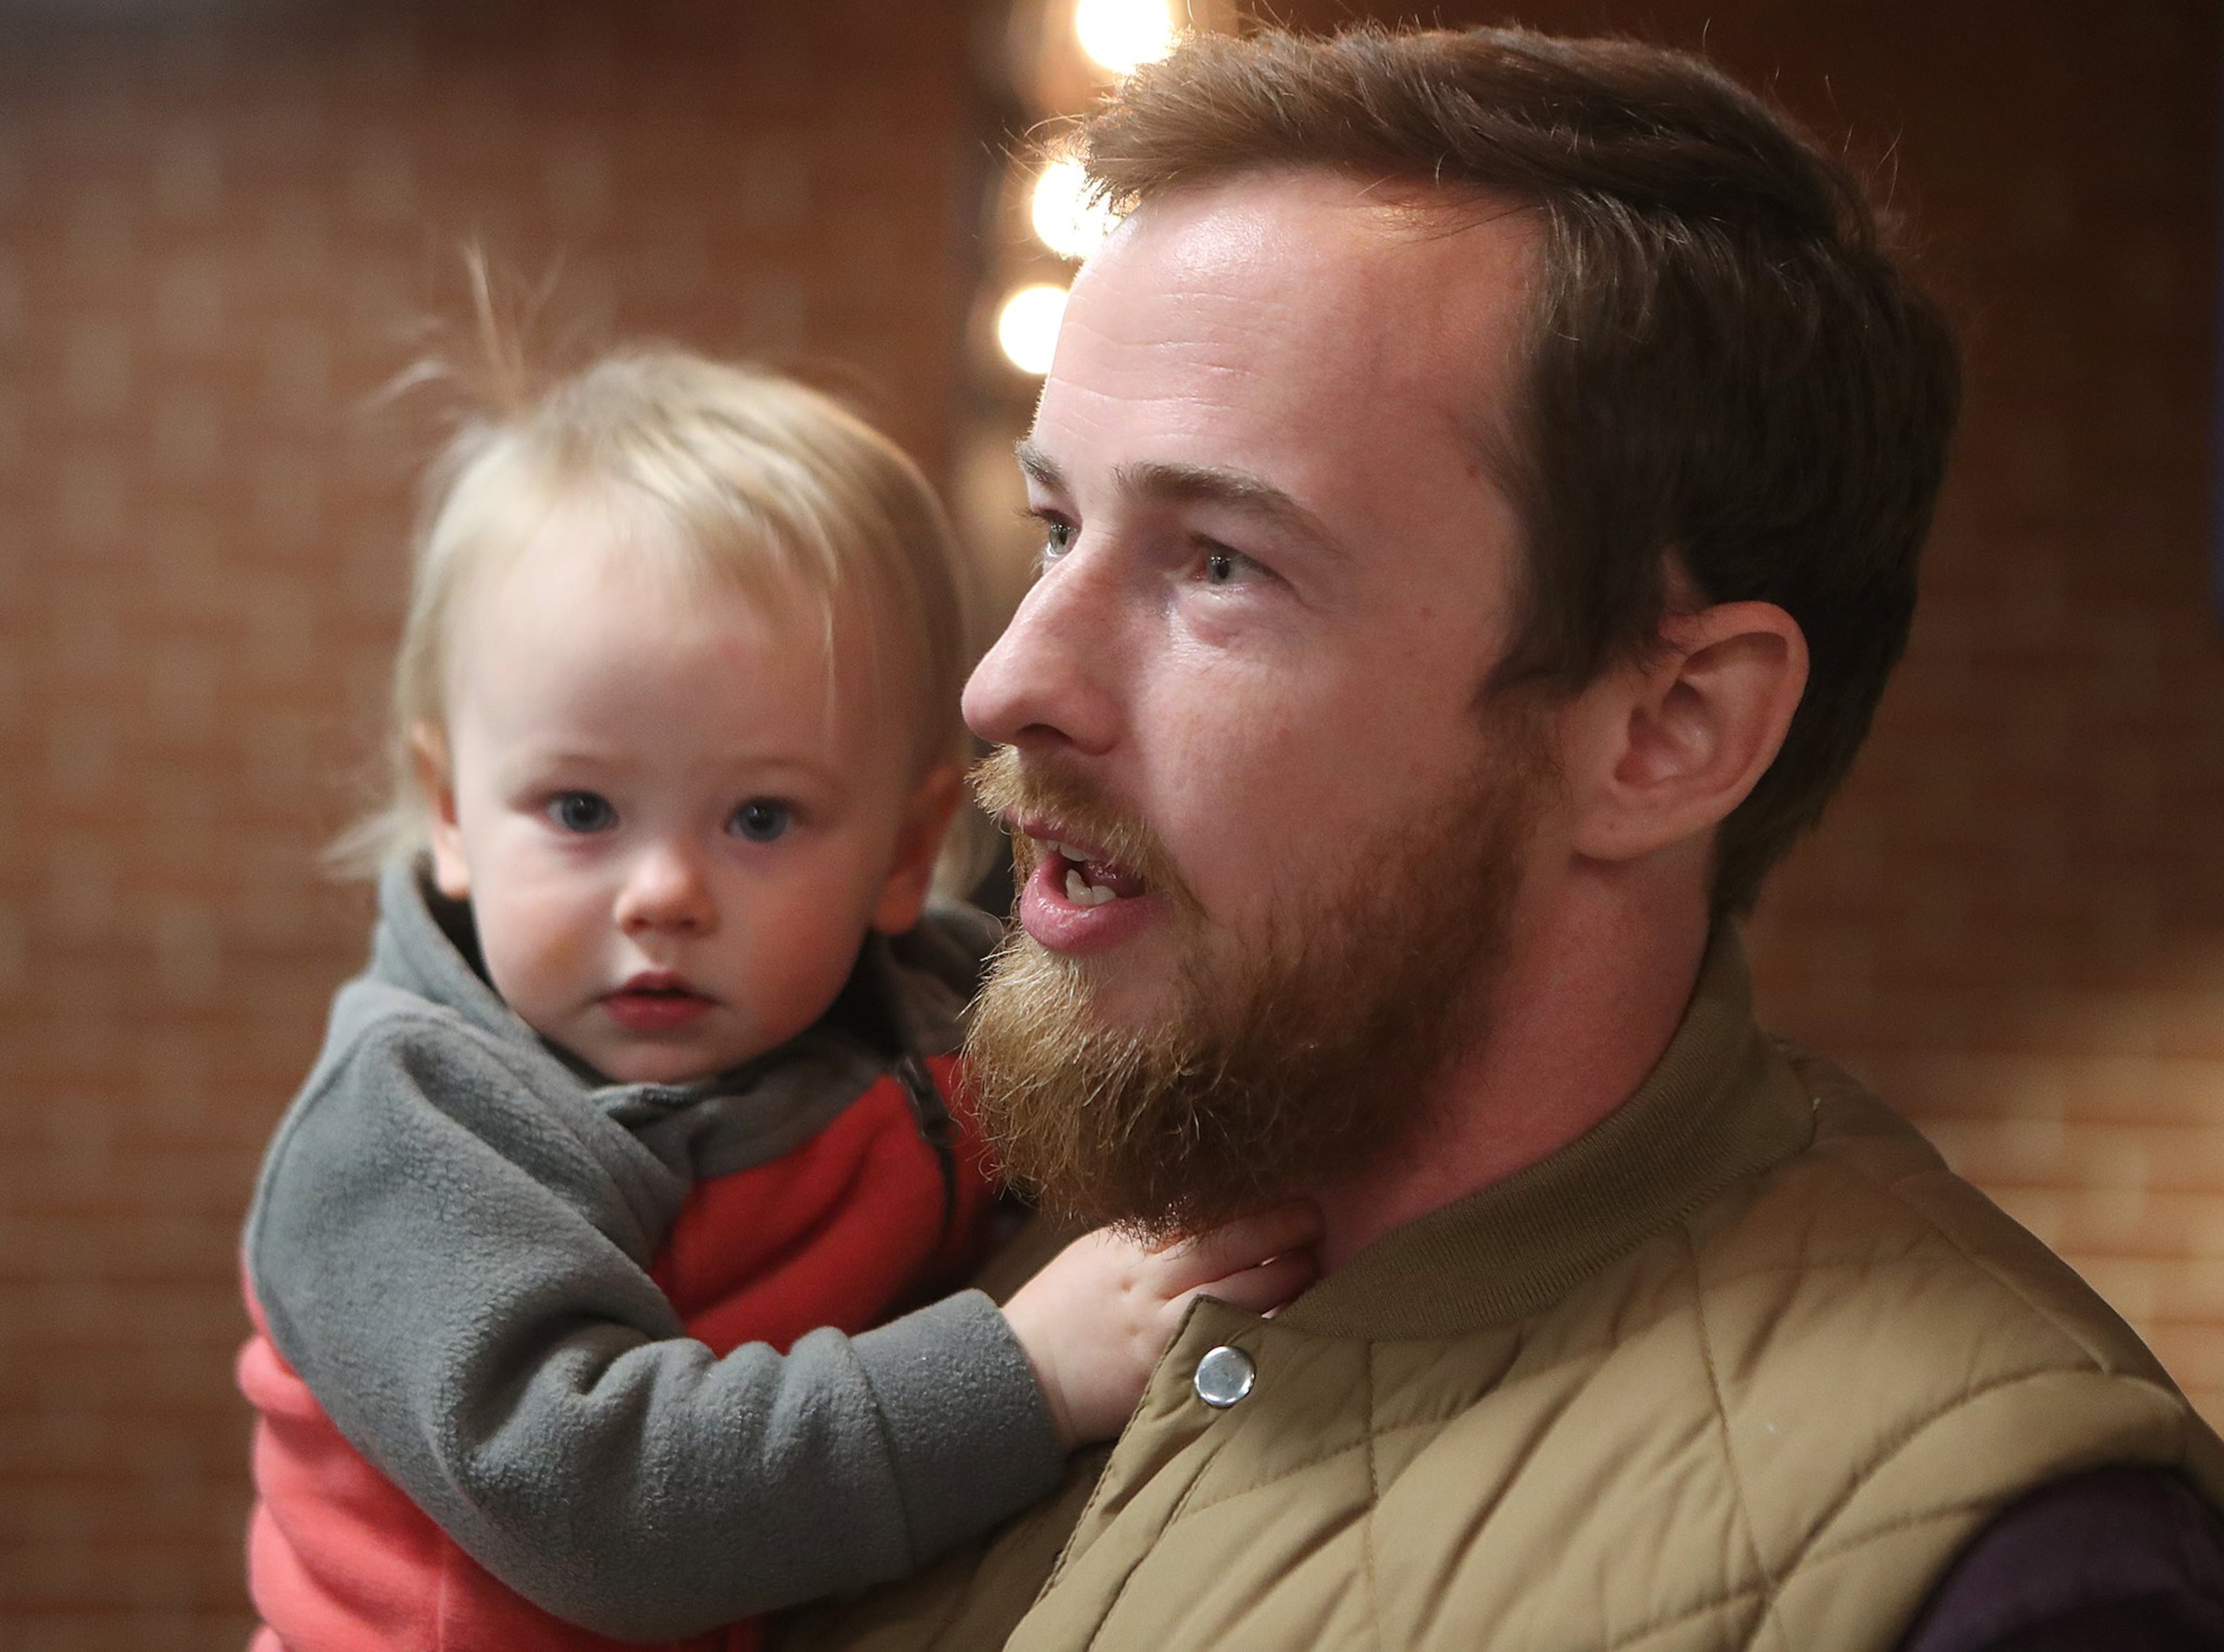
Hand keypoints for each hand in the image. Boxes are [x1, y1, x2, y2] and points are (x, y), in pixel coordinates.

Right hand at [1001, 1202, 1321, 1449]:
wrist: (1024, 1375)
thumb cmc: (1064, 1307)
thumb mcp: (1098, 1254)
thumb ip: (1150, 1235)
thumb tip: (1213, 1210)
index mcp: (1129, 1248)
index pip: (1200, 1214)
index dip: (1249, 1202)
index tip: (1286, 1191)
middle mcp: (1146, 1285)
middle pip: (1225, 1247)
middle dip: (1278, 1230)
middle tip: (1314, 1221)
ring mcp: (1158, 1332)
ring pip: (1235, 1295)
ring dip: (1282, 1278)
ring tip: (1311, 1266)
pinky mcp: (1167, 1374)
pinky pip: (1227, 1348)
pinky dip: (1263, 1331)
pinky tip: (1292, 1320)